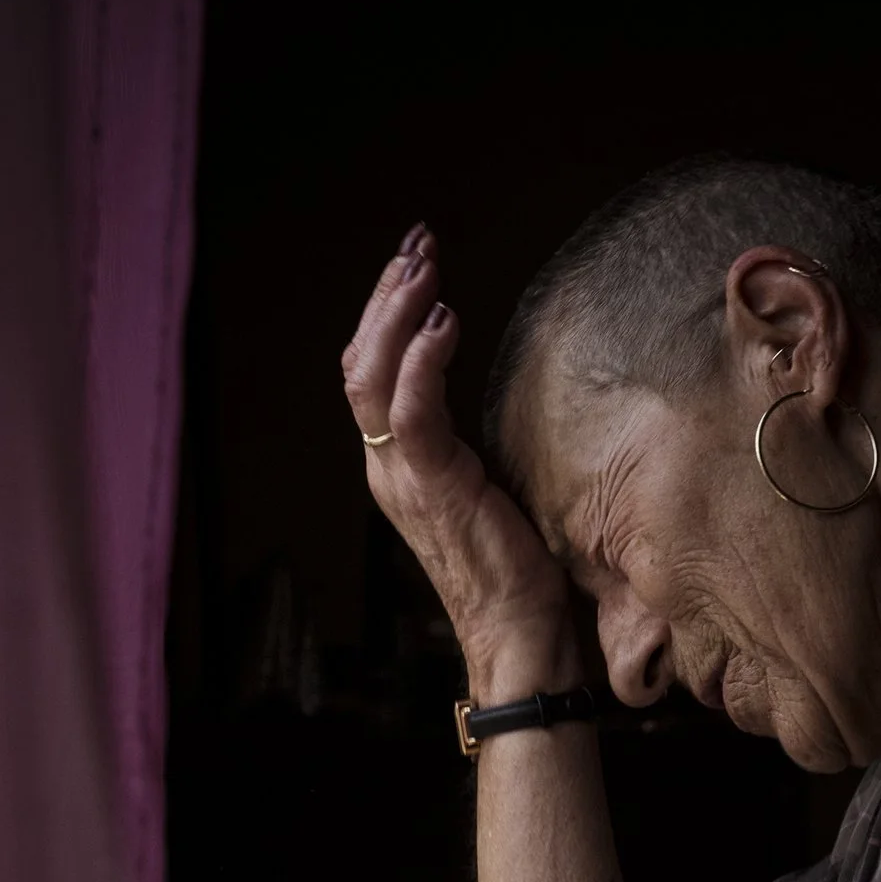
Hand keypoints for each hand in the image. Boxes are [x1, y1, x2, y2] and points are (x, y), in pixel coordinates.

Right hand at [342, 226, 576, 696]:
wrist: (519, 637)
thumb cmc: (517, 571)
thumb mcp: (490, 490)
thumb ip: (476, 446)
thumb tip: (507, 400)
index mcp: (396, 465)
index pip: (371, 373)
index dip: (386, 313)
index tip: (418, 263)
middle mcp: (387, 465)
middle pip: (361, 362)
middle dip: (386, 294)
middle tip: (418, 244)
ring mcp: (404, 476)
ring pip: (374, 376)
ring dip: (397, 312)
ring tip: (424, 266)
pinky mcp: (434, 486)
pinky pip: (414, 411)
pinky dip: (424, 359)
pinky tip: (444, 319)